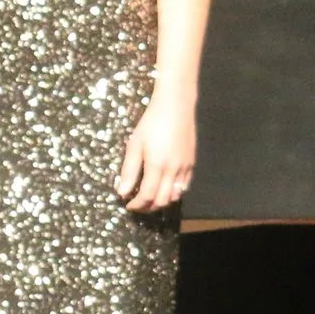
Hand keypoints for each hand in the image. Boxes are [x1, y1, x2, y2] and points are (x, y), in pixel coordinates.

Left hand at [116, 93, 195, 212]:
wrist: (176, 106)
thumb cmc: (151, 122)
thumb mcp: (135, 143)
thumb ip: (129, 170)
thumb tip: (123, 192)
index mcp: (157, 165)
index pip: (147, 196)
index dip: (137, 204)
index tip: (128, 204)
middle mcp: (173, 170)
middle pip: (162, 201)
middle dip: (148, 207)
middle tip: (137, 205)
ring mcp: (185, 168)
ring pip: (175, 196)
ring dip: (161, 202)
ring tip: (150, 199)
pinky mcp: (192, 163)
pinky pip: (184, 187)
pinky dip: (173, 193)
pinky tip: (164, 189)